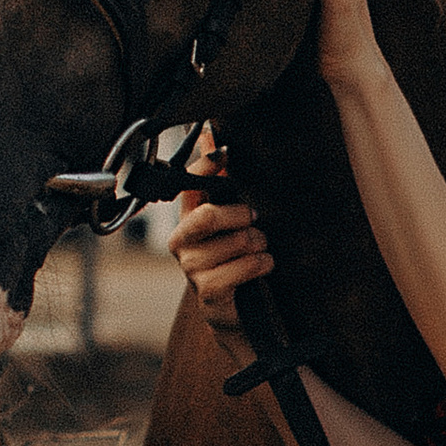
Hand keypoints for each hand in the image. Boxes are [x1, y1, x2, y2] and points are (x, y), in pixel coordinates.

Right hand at [171, 126, 274, 324]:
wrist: (235, 311)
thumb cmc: (232, 259)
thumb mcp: (226, 219)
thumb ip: (218, 180)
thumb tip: (209, 133)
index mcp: (186, 218)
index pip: (189, 184)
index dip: (205, 166)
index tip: (225, 152)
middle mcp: (182, 241)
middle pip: (209, 216)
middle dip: (241, 216)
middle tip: (254, 220)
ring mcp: (192, 267)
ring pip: (238, 241)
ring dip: (259, 244)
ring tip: (258, 249)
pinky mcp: (209, 290)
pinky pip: (247, 266)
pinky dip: (262, 263)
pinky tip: (261, 266)